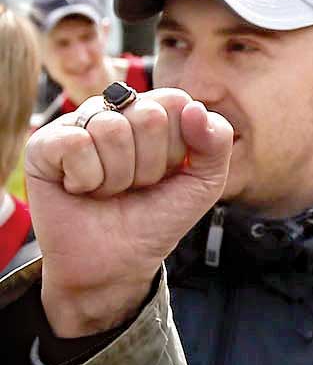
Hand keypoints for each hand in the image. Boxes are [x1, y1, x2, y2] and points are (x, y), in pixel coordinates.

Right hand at [25, 89, 232, 337]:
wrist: (118, 263)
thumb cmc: (156, 217)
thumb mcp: (204, 182)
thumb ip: (216, 141)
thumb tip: (195, 108)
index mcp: (152, 110)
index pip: (176, 101)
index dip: (177, 148)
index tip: (166, 174)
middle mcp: (113, 110)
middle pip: (147, 116)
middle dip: (149, 166)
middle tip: (135, 186)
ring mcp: (76, 124)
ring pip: (111, 129)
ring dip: (118, 176)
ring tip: (108, 190)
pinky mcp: (43, 145)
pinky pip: (75, 143)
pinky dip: (86, 178)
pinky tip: (80, 189)